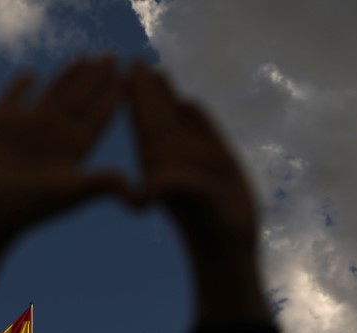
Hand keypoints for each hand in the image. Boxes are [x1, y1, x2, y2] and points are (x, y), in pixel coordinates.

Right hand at [0, 56, 134, 242]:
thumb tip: (140, 195)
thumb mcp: (69, 192)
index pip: (99, 114)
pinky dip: (20, 85)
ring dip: (68, 76)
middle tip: (113, 57)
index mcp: (73, 146)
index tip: (129, 75)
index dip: (113, 94)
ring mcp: (26, 125)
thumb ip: (101, 184)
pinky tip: (30, 75)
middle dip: (97, 78)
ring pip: (52, 92)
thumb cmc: (28, 205)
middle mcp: (53, 133)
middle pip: (81, 99)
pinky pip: (13, 96)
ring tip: (84, 58)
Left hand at [127, 61, 266, 320]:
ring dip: (161, 96)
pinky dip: (187, 112)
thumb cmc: (212, 227)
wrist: (227, 246)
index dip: (138, 95)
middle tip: (134, 63)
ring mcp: (186, 160)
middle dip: (144, 90)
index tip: (129, 72)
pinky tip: (183, 101)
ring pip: (172, 119)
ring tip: (151, 72)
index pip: (146, 120)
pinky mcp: (202, 165)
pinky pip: (194, 130)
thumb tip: (142, 192)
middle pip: (153, 114)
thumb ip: (175, 188)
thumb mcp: (195, 207)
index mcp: (160, 160)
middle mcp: (169, 157)